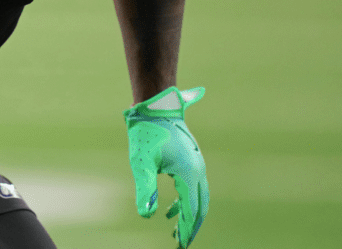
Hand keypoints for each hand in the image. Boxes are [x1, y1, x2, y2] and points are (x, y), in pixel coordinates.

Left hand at [124, 86, 208, 247]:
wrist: (156, 107)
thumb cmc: (146, 134)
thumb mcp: (141, 162)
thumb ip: (145, 189)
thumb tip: (147, 215)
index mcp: (189, 173)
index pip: (192, 209)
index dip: (187, 230)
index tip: (181, 246)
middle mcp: (198, 170)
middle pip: (200, 206)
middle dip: (191, 226)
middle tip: (181, 244)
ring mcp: (197, 165)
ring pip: (198, 197)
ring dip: (189, 215)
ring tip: (176, 233)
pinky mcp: (191, 161)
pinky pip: (192, 187)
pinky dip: (185, 202)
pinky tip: (169, 211)